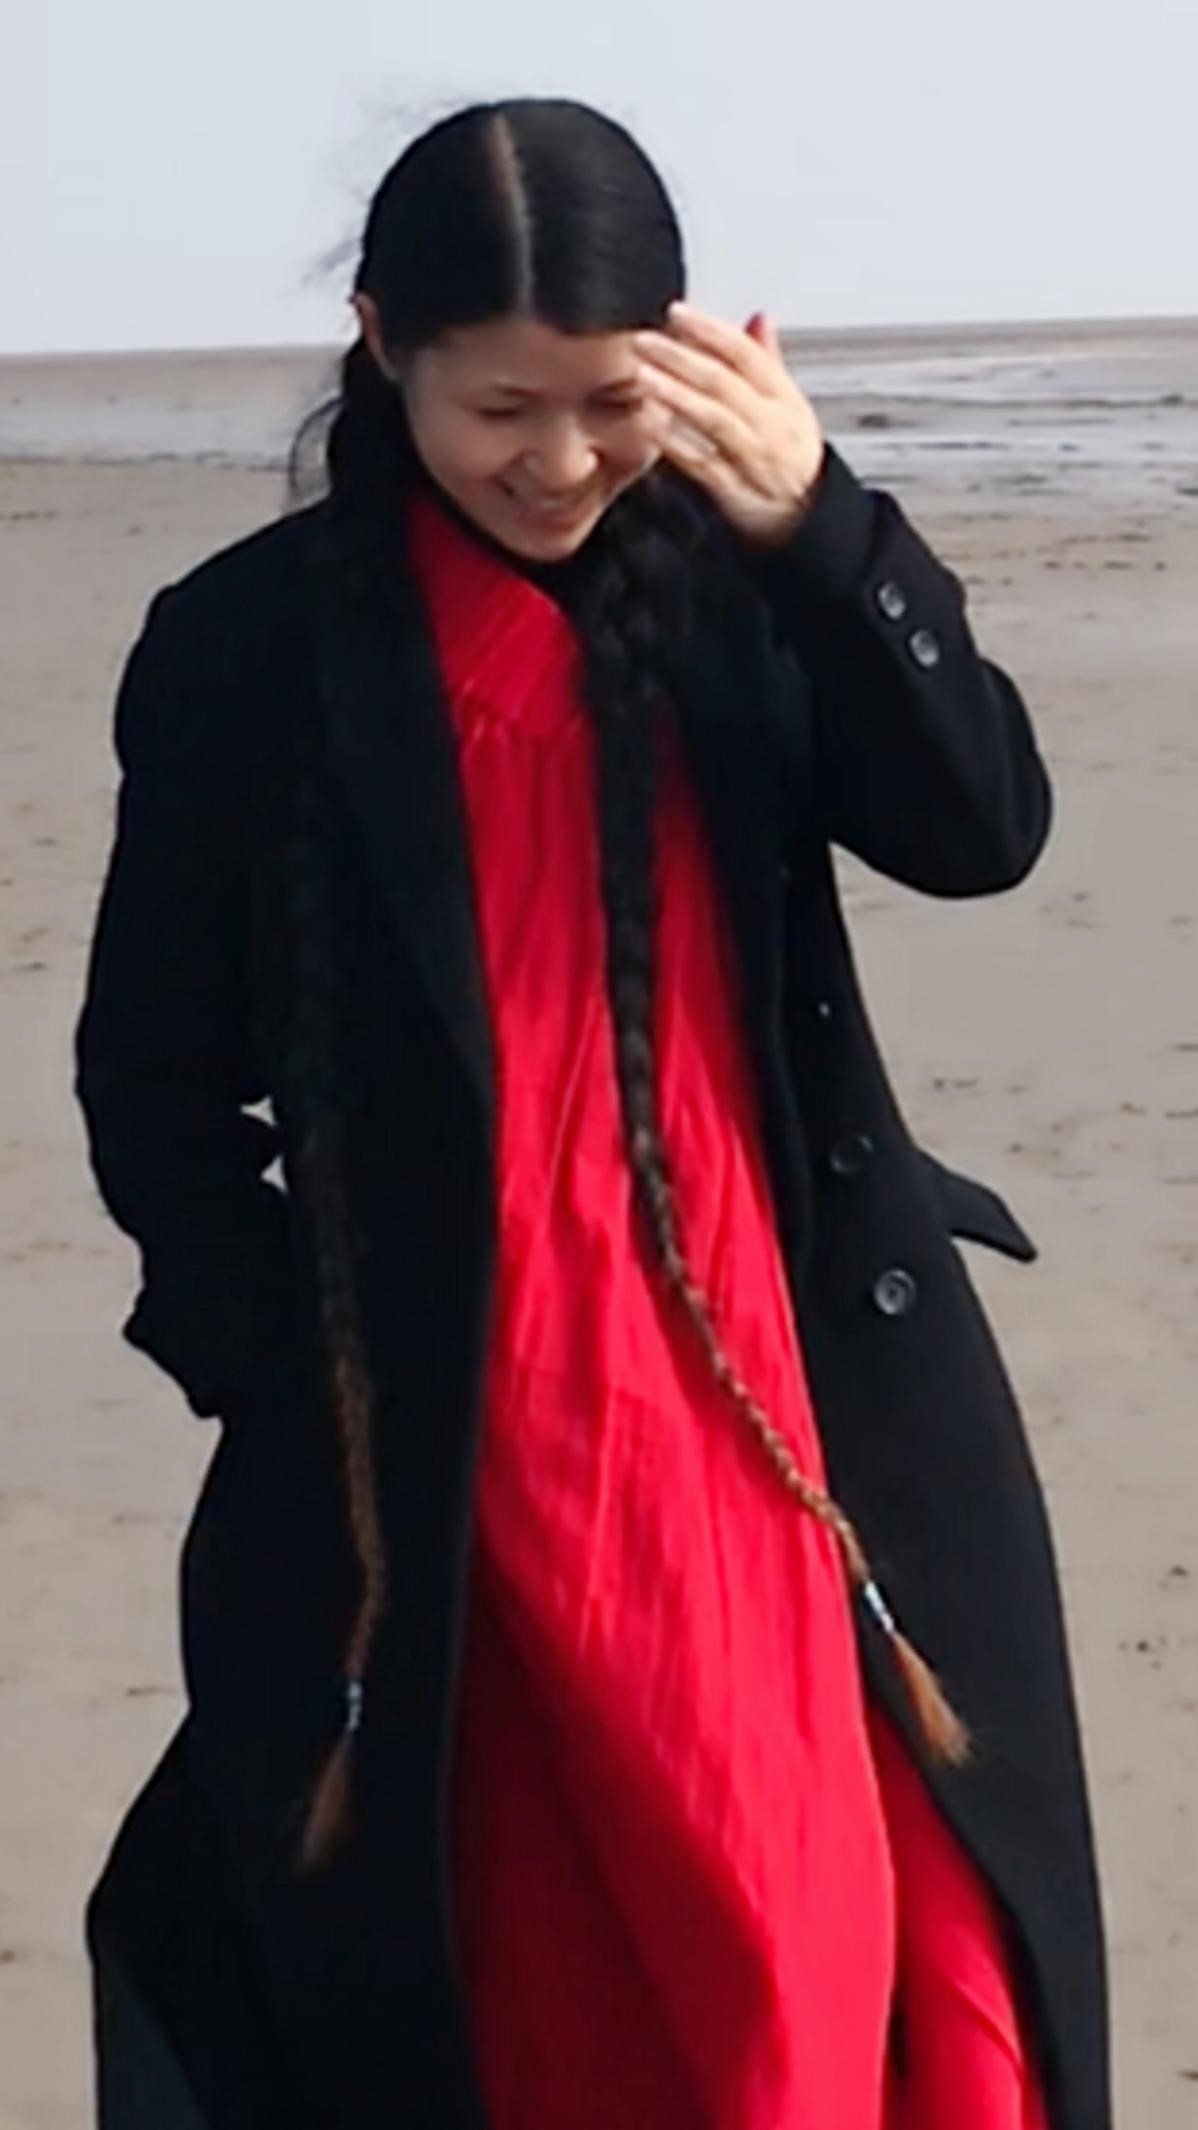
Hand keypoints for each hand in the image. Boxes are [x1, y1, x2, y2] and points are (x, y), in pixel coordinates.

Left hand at [635, 303, 825, 546]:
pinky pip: (703, 463)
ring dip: (676, 394)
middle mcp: (771, 425)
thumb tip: (758, 318)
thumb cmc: (793, 460)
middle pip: (725, 382)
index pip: (746, 354)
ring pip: (714, 419)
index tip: (677, 314)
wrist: (807, 518)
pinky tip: (651, 425)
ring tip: (643, 376)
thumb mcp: (791, 406)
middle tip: (646, 341)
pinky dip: (676, 443)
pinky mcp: (735, 491)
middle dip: (682, 357)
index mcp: (784, 399)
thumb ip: (769, 362)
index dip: (710, 330)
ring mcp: (753, 458)